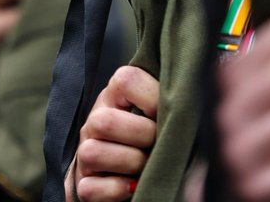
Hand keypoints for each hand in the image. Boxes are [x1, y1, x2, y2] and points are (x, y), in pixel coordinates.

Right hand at [68, 65, 159, 201]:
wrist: (119, 171)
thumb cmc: (145, 136)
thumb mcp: (153, 112)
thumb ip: (164, 101)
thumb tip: (187, 102)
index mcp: (114, 97)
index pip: (126, 80)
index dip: (152, 97)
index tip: (164, 112)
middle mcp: (94, 122)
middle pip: (104, 121)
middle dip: (142, 135)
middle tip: (157, 142)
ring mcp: (84, 154)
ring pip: (92, 153)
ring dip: (130, 163)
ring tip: (146, 165)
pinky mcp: (82, 184)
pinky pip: (89, 188)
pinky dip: (116, 190)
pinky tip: (132, 186)